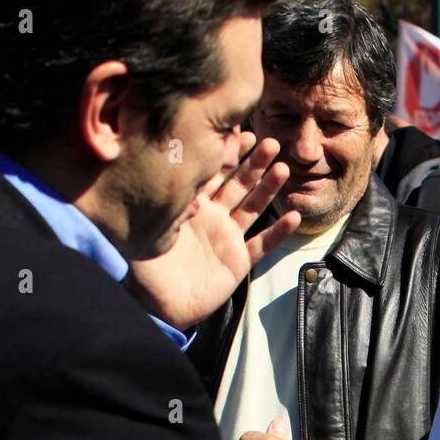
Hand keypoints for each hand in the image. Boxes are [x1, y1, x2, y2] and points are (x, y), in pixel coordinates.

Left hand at [128, 135, 301, 330]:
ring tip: (284, 169)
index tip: (243, 133)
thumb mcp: (147, 233)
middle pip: (238, 184)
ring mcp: (228, 238)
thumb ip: (164, 208)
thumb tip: (187, 192)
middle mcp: (212, 217)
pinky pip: (262, 244)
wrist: (160, 306)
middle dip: (254, 163)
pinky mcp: (239, 261)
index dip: (228, 153)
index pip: (212, 172)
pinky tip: (293, 217)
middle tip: (272, 143)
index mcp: (190, 206)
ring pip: (253, 207)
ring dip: (269, 188)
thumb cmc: (146, 270)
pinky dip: (278, 232)